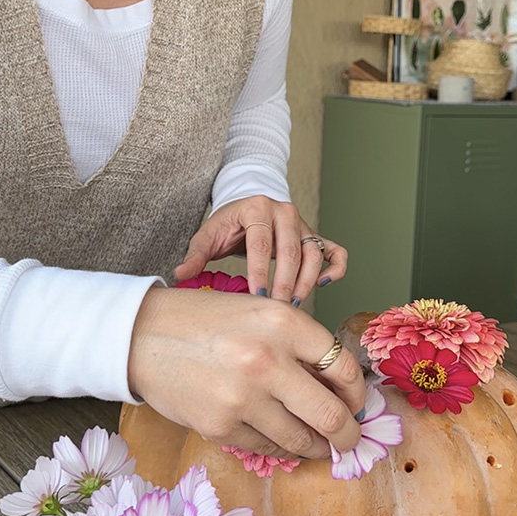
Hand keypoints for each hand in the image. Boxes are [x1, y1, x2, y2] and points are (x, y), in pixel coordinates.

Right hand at [127, 287, 364, 458]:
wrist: (143, 336)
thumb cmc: (207, 321)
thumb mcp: (261, 313)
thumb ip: (299, 345)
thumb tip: (339, 388)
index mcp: (283, 322)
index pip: (342, 368)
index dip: (357, 394)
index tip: (356, 404)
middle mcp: (266, 359)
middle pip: (331, 414)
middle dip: (348, 434)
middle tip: (350, 439)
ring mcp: (242, 398)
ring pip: (301, 439)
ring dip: (318, 448)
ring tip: (321, 446)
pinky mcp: (220, 427)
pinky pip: (266, 446)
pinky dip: (281, 447)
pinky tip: (283, 440)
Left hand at [174, 196, 346, 304]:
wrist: (248, 205)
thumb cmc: (228, 223)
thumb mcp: (208, 234)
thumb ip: (196, 254)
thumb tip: (180, 274)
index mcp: (257, 209)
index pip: (262, 244)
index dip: (261, 273)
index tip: (257, 298)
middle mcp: (285, 212)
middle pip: (292, 251)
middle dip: (285, 284)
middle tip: (277, 310)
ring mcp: (303, 224)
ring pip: (314, 254)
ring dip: (307, 282)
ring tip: (293, 306)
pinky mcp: (315, 235)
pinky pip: (335, 251)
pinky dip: (335, 268)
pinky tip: (321, 285)